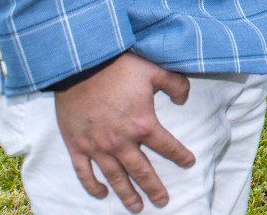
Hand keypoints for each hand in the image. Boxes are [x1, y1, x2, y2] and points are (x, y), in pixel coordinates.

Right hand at [54, 52, 194, 211]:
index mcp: (143, 124)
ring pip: (115, 177)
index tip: (189, 163)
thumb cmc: (119, 67)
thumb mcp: (156, 71)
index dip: (180, 155)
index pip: (167, 146)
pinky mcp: (77, 146)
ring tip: (137, 207)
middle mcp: (121, 141)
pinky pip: (85, 172)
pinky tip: (101, 194)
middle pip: (142, 171)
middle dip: (154, 188)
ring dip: (126, 194)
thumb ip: (176, 85)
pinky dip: (93, 185)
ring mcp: (97, 146)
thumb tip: (184, 99)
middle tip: (163, 201)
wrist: (81, 66)